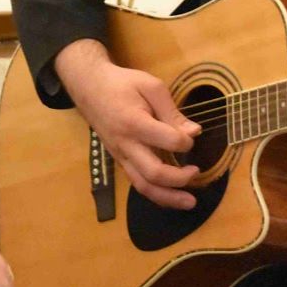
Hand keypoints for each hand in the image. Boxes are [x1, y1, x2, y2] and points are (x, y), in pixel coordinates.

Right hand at [55, 40, 200, 209]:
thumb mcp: (150, 86)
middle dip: (179, 179)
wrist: (89, 88)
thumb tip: (194, 132)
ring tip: (189, 202)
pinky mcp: (119, 161)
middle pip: (153, 173)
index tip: (192, 135)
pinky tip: (172, 196)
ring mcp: (120, 156)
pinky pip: (137, 182)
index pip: (167, 140)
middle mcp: (126, 145)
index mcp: (134, 122)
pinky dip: (156, 193)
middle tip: (197, 172)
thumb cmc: (122, 84)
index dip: (185, 141)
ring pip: (143, 185)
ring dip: (168, 198)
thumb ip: (172, 112)